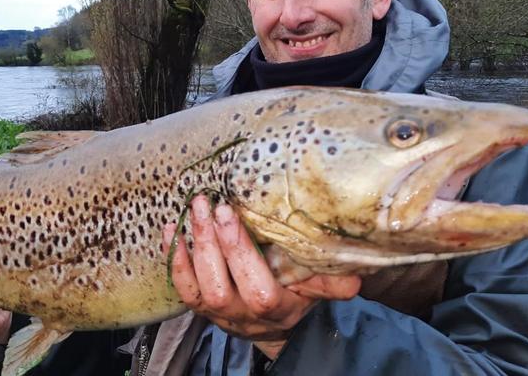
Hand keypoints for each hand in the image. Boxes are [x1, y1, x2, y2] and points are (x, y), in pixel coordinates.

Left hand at [163, 196, 360, 357]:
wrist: (271, 324)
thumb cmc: (295, 294)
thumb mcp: (316, 287)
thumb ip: (331, 281)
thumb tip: (356, 274)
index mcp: (277, 310)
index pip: (259, 291)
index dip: (240, 254)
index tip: (231, 214)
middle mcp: (245, 316)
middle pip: (222, 288)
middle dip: (214, 243)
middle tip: (209, 204)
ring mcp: (220, 315)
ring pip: (201, 289)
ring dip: (194, 245)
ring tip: (195, 209)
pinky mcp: (202, 309)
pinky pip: (184, 289)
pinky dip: (176, 260)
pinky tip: (171, 231)